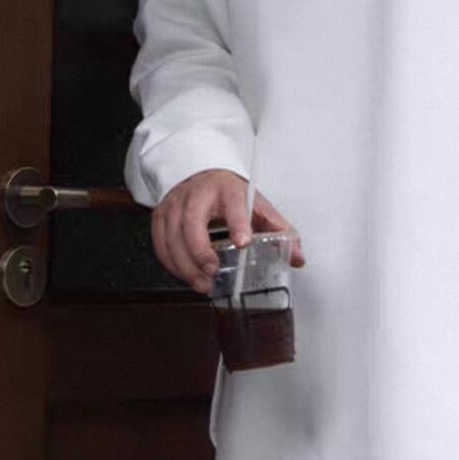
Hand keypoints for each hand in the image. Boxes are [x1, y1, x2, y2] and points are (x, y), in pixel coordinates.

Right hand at [151, 168, 306, 294]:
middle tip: (212, 271)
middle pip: (192, 221)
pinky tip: (186, 275)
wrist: (202, 176)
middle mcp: (198, 194)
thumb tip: (297, 257)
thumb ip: (278, 231)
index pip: (234, 204)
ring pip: (172, 235)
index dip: (238, 224)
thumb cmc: (230, 194)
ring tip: (202, 283)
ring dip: (186, 265)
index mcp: (228, 190)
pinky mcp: (161, 216)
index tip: (243, 242)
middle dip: (200, 250)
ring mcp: (176, 204)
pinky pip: (160, 243)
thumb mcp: (257, 206)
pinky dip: (171, 264)